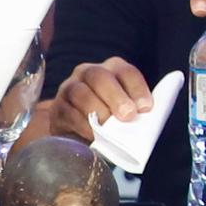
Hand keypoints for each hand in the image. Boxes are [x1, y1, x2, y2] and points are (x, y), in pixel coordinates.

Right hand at [37, 56, 159, 143]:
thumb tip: (149, 120)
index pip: (126, 72)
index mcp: (112, 70)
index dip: (137, 88)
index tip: (146, 108)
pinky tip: (93, 135)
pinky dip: (82, 125)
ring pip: (80, 93)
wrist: (78, 132)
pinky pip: (68, 112)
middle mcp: (88, 73)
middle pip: (100, 76)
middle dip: (115, 96)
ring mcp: (69, 88)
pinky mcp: (57, 108)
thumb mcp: (125, 112)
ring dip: (97, 111)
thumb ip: (136, 111)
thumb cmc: (110, 119)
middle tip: (127, 116)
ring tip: (108, 128)